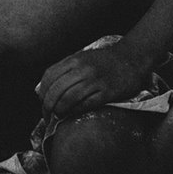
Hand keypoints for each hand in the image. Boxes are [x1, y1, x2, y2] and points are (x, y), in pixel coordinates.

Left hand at [37, 42, 152, 116]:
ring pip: (69, 98)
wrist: (131, 59)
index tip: (42, 101)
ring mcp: (95, 80)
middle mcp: (83, 69)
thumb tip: (44, 88)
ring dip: (60, 110)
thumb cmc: (104, 61)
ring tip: (59, 115)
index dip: (42, 91)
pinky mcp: (107, 92)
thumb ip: (64, 69)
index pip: (50, 76)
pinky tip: (72, 114)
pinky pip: (86, 104)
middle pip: (57, 90)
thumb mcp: (81, 58)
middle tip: (47, 114)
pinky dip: (75, 111)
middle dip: (48, 105)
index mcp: (74, 59)